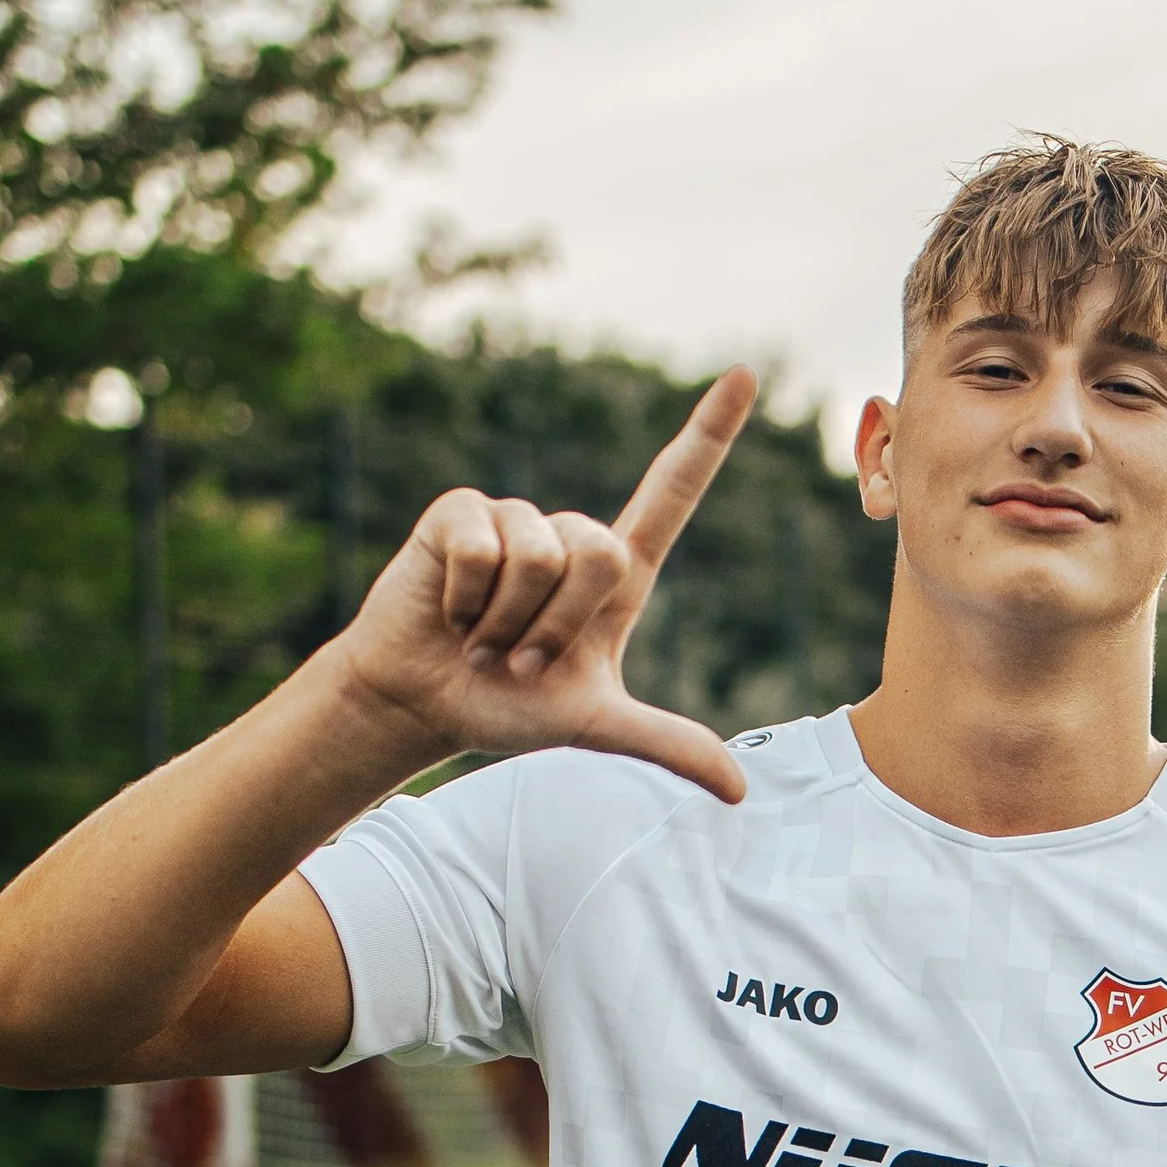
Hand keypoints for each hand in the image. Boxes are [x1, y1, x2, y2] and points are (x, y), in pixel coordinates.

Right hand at [334, 366, 757, 801]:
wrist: (422, 703)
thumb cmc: (506, 707)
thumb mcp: (595, 727)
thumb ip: (666, 743)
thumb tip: (739, 791)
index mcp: (615, 572)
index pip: (671, 492)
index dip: (707, 436)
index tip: (745, 375)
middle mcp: (569, 534)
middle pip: (600, 552)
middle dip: (558, 624)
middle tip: (521, 654)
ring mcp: (514, 517)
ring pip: (540, 555)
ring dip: (508, 618)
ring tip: (483, 635)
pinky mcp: (460, 512)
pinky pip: (482, 545)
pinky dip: (465, 596)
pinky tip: (448, 610)